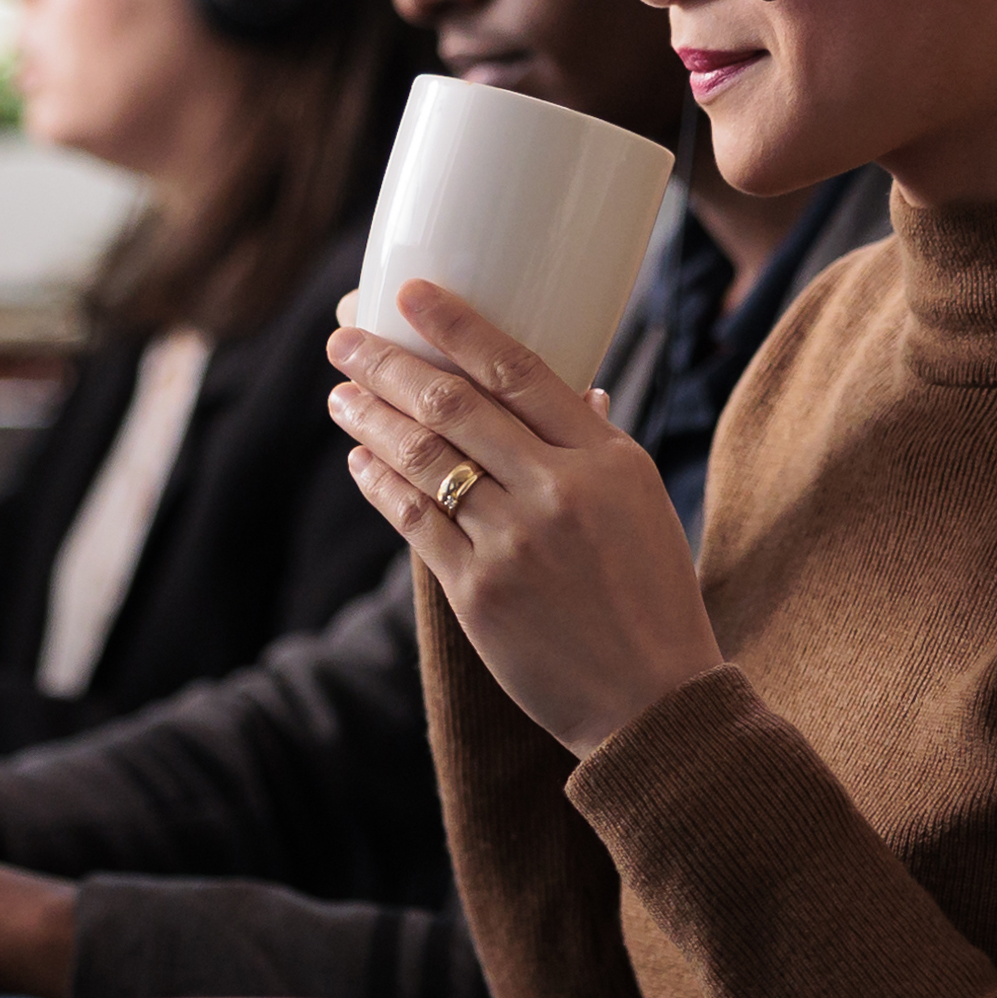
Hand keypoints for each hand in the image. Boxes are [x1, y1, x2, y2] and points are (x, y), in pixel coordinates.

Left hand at [327, 281, 721, 756]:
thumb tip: (575, 390)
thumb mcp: (643, 506)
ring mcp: (515, 541)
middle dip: (388, 365)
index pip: (518, 369)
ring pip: (424, 459)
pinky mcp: (479, 591)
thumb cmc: (653, 599)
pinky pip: (413, 521)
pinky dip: (380, 484)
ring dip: (372, 419)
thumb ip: (599, 444)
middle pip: (454, 405)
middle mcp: (559, 490)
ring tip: (342, 397)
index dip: (455, 325)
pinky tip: (360, 463)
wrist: (654, 703)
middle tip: (345, 339)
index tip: (408, 293)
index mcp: (607, 458)